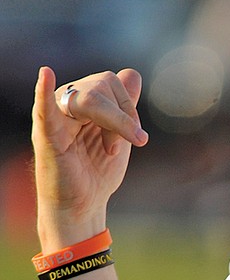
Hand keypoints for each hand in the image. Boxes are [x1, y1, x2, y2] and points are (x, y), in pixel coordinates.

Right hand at [32, 66, 148, 245]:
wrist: (84, 206)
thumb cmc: (97, 172)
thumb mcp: (118, 136)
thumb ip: (123, 106)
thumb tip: (131, 73)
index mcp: (81, 101)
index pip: (110, 81)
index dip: (129, 107)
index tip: (135, 136)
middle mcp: (65, 103)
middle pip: (101, 85)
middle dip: (122, 118)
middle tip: (123, 146)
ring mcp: (55, 117)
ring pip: (89, 97)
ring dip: (112, 124)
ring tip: (111, 150)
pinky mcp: (47, 137)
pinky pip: (45, 110)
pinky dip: (44, 93)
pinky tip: (45, 75)